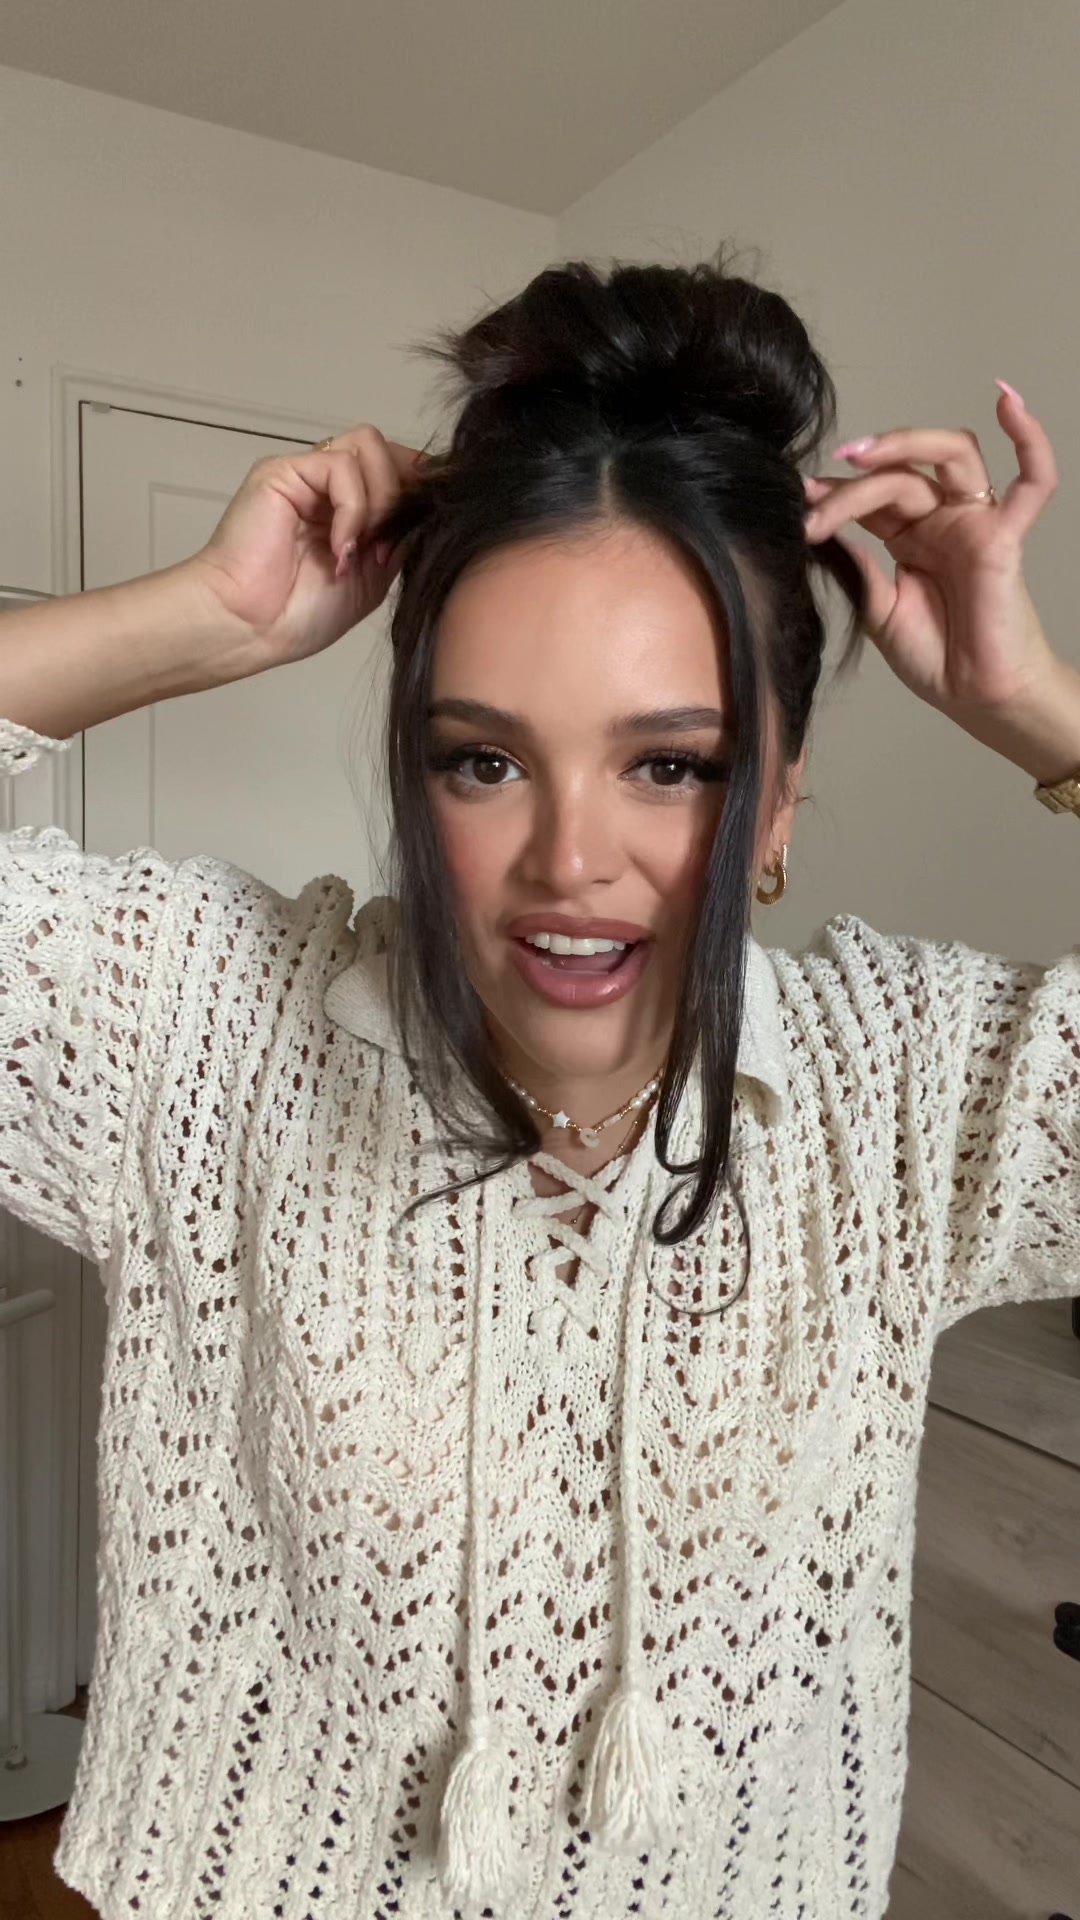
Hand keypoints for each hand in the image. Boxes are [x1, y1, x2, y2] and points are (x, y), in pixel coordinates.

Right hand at [189, 425, 426, 667]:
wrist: (250, 627)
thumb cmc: (299, 614)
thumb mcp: (372, 578)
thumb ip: (398, 539)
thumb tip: (432, 509)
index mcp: (347, 507)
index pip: (397, 469)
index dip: (420, 488)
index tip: (432, 524)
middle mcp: (326, 485)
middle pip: (387, 448)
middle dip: (403, 493)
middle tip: (388, 547)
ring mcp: (305, 474)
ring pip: (368, 444)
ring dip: (380, 498)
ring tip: (363, 547)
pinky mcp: (284, 471)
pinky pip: (339, 465)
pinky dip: (352, 508)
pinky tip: (340, 547)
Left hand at [802, 384, 1058, 717]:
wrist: (974, 697)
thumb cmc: (935, 660)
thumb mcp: (877, 613)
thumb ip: (857, 570)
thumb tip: (824, 533)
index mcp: (909, 537)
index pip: (872, 494)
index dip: (835, 492)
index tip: (798, 496)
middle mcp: (942, 520)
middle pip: (901, 473)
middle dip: (855, 480)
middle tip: (813, 496)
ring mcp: (974, 523)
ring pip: (950, 455)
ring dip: (905, 443)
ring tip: (861, 456)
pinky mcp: (1004, 537)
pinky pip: (1034, 482)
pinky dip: (1030, 437)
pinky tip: (1009, 399)